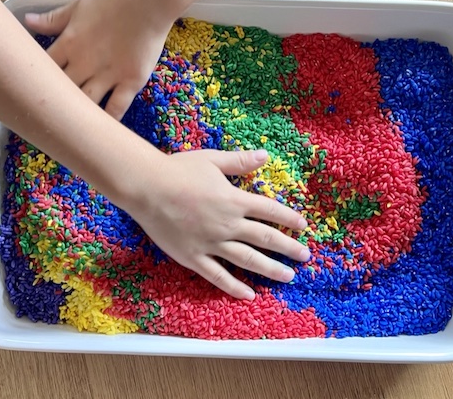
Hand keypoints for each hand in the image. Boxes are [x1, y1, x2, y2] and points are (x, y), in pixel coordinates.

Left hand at [24, 0, 171, 119]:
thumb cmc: (112, 0)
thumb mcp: (78, 6)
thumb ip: (53, 19)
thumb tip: (26, 21)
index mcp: (68, 44)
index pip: (42, 69)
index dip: (32, 82)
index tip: (28, 91)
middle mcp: (85, 63)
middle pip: (60, 91)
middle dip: (51, 103)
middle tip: (44, 115)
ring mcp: (108, 75)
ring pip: (85, 103)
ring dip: (76, 116)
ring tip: (67, 129)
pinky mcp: (130, 80)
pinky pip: (116, 108)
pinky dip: (107, 121)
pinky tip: (100, 130)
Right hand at [130, 148, 310, 298]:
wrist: (148, 188)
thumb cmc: (179, 170)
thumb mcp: (213, 160)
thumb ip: (240, 162)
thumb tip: (265, 157)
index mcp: (234, 200)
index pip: (269, 211)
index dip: (288, 218)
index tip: (303, 226)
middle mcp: (227, 224)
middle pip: (265, 238)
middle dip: (288, 248)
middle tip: (305, 256)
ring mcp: (211, 244)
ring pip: (247, 260)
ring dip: (270, 269)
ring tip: (288, 276)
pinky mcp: (194, 257)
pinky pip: (218, 276)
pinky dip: (235, 287)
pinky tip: (249, 294)